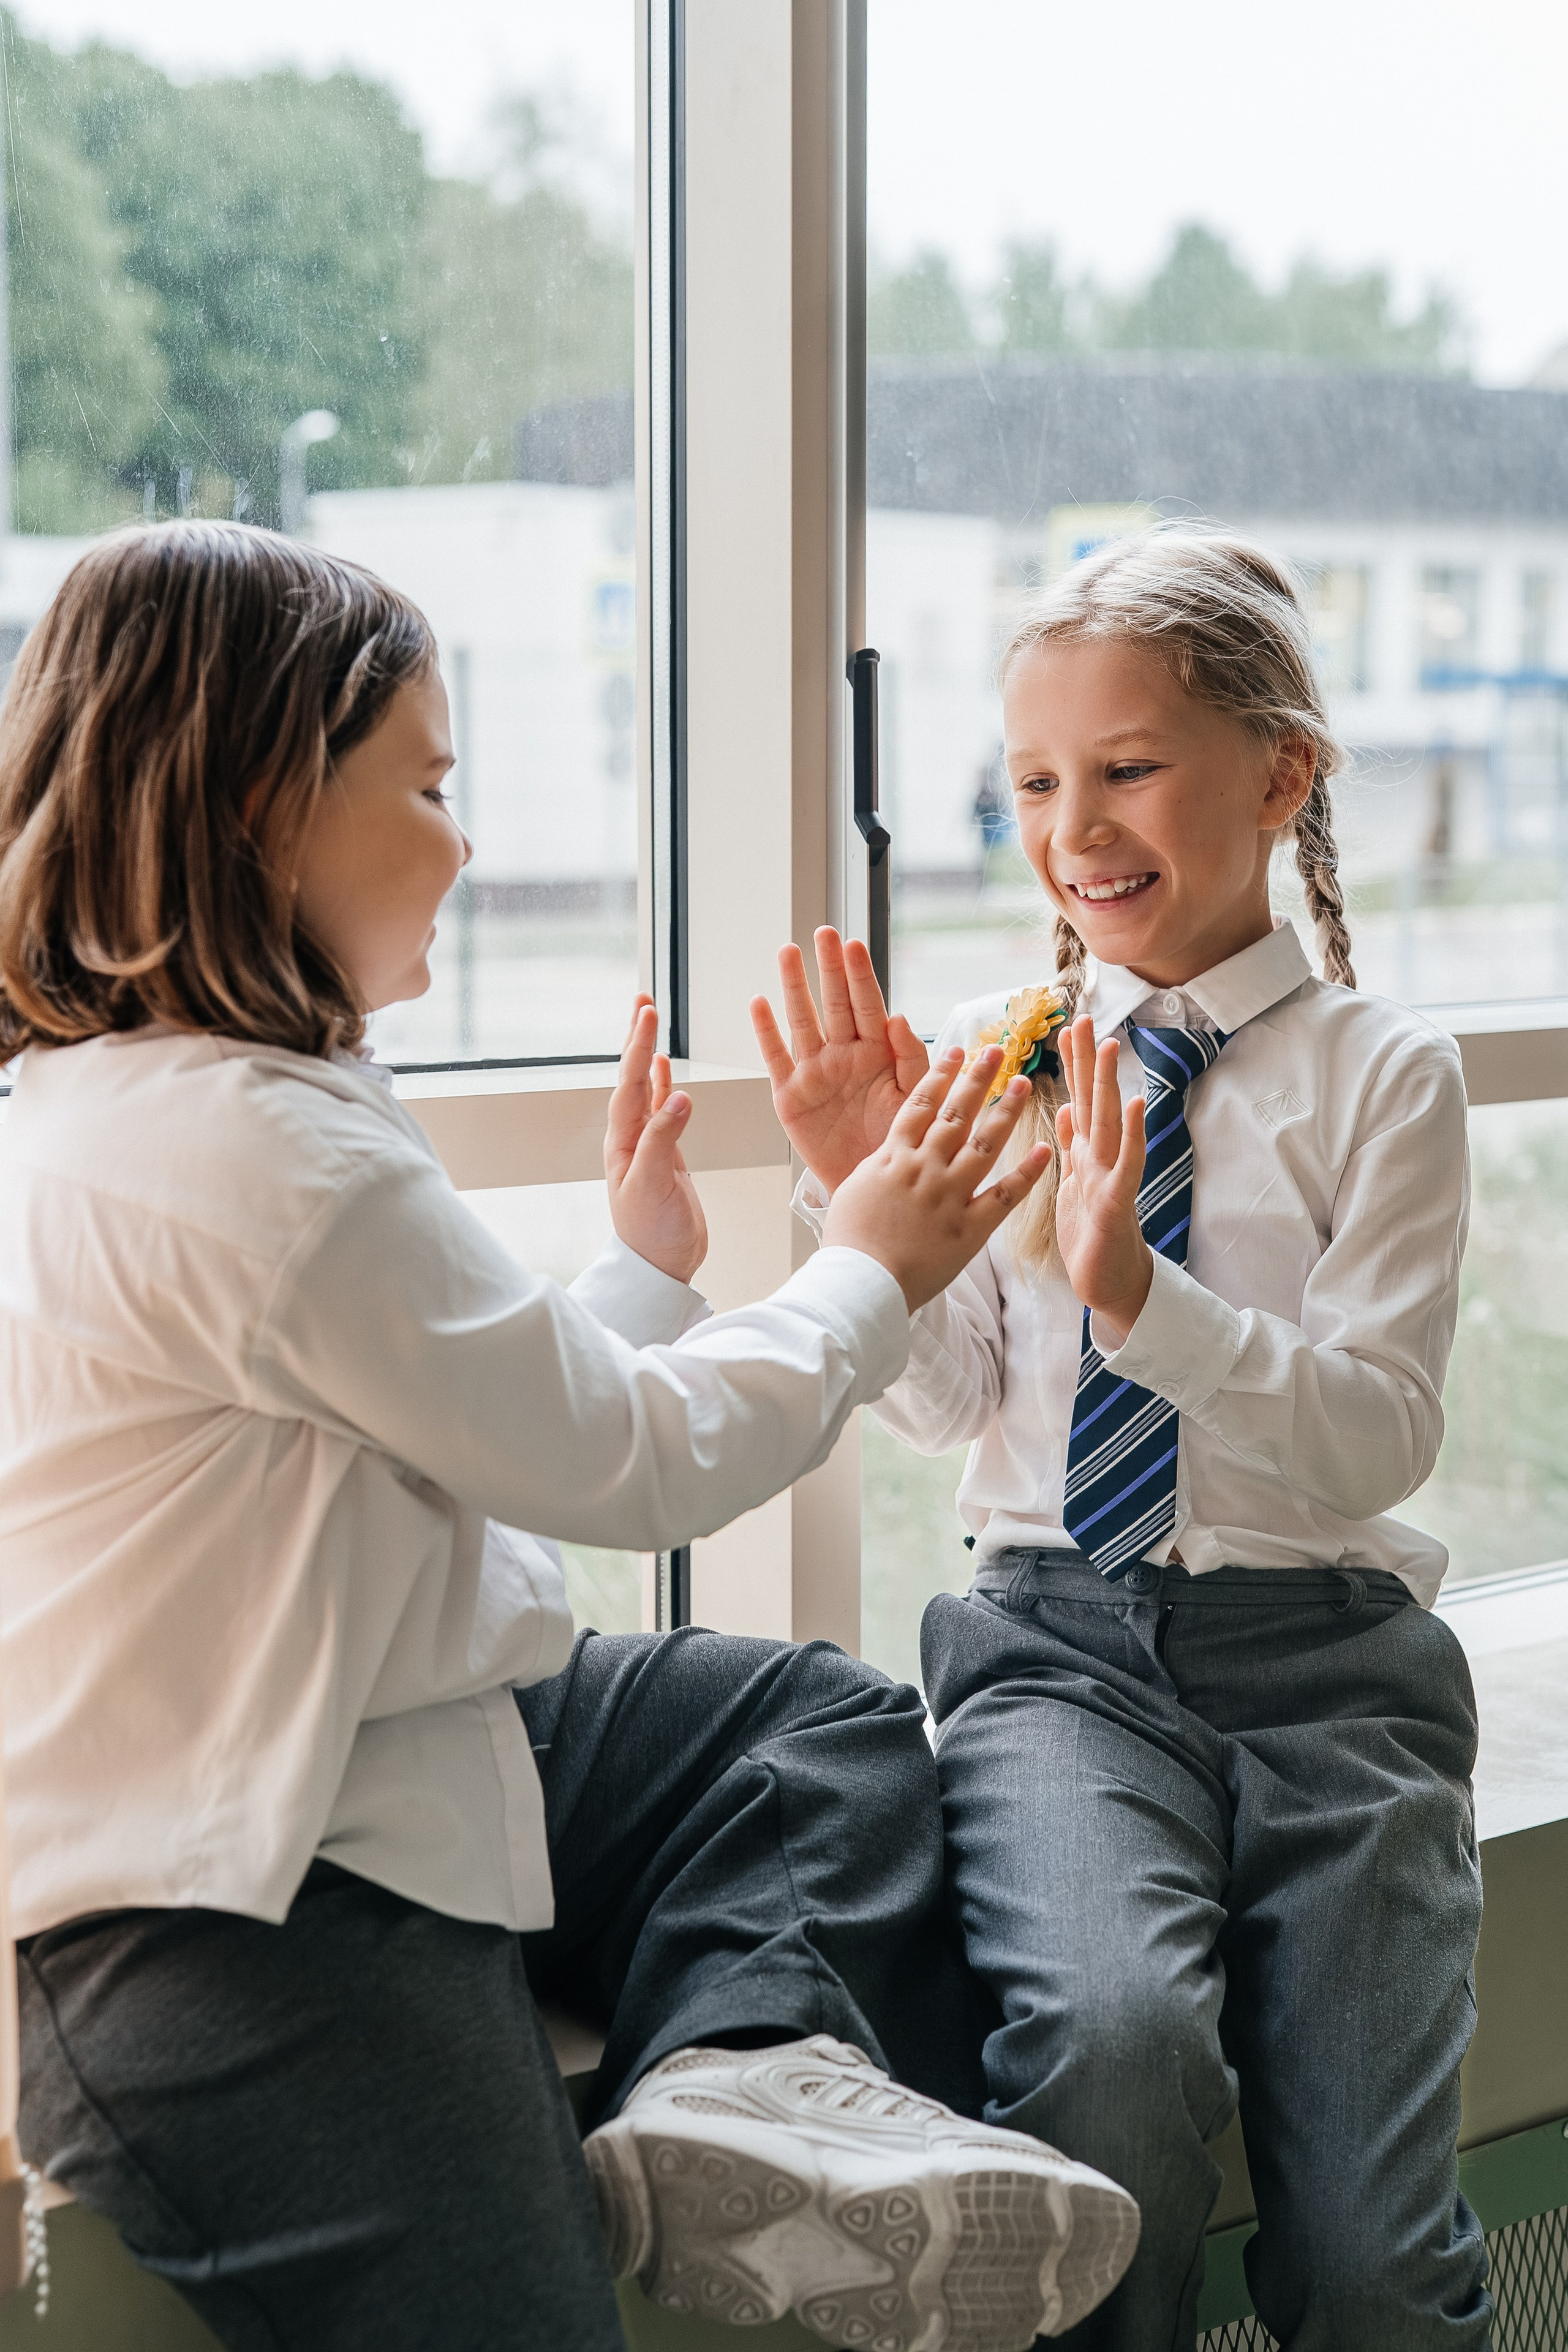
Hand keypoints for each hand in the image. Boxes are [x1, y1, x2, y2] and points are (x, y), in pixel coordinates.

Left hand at [604, 995, 707, 1284]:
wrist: (660, 1266)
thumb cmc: (652, 1234)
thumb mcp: (654, 1185)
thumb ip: (663, 1140)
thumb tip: (680, 1096)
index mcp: (623, 1141)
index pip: (631, 1083)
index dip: (639, 1046)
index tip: (648, 1013)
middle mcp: (630, 1137)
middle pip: (633, 1077)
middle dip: (638, 1038)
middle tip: (643, 1001)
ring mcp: (647, 1144)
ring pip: (646, 1088)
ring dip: (648, 1054)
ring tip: (649, 1021)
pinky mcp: (664, 1154)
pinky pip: (661, 1109)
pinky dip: (662, 1085)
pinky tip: (664, 1069)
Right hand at [750, 927, 928, 1192]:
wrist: (872, 1187)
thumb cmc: (897, 1142)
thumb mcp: (916, 1101)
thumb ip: (912, 1061)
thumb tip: (898, 1017)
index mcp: (878, 1054)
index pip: (869, 1005)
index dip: (860, 976)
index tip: (853, 944)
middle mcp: (844, 1056)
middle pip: (834, 1004)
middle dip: (829, 969)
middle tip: (823, 934)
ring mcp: (815, 1073)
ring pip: (803, 1021)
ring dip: (795, 987)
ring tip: (788, 952)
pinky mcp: (790, 1096)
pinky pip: (776, 1058)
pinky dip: (766, 1032)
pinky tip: (759, 1003)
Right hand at [823, 1045, 1050, 1310]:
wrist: (859, 1282)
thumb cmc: (847, 1244)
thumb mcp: (850, 1192)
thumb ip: (876, 1168)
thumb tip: (885, 1156)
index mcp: (893, 1157)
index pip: (920, 1104)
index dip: (940, 1075)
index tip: (957, 1051)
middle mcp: (924, 1168)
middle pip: (956, 1114)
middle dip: (978, 1079)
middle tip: (998, 1052)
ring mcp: (949, 1196)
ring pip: (984, 1144)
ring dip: (1006, 1112)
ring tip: (1023, 1085)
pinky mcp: (969, 1229)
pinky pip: (1004, 1196)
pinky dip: (1026, 1174)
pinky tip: (1043, 1151)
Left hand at [1053, 1015, 1152, 1346]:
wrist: (1109, 1284)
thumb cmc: (1091, 1236)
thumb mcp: (1072, 1183)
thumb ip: (1071, 1145)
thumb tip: (1065, 1105)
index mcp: (1083, 1154)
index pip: (1075, 1099)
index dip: (1070, 1064)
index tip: (1063, 1025)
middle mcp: (1099, 1159)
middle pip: (1092, 1101)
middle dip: (1086, 1061)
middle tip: (1082, 1016)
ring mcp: (1110, 1177)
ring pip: (1110, 1123)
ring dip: (1110, 1084)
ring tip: (1110, 1045)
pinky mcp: (1117, 1203)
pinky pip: (1127, 1165)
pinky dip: (1134, 1135)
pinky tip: (1140, 1105)